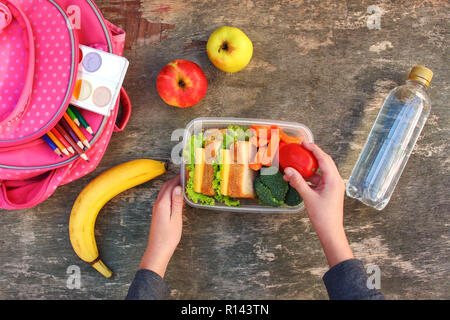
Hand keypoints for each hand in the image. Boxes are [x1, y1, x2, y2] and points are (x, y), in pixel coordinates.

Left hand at [139, 175, 183, 276]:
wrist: (157, 251)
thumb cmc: (168, 238)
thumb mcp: (176, 219)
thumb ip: (176, 202)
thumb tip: (178, 187)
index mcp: (162, 204)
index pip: (170, 186)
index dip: (177, 178)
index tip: (186, 173)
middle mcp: (157, 204)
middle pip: (165, 187)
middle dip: (174, 180)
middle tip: (185, 177)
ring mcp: (156, 209)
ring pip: (164, 192)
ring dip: (172, 186)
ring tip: (183, 184)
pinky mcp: (157, 214)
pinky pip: (163, 199)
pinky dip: (170, 194)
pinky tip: (177, 197)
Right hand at [283, 142, 353, 267]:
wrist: (330, 232)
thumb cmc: (323, 216)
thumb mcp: (308, 197)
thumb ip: (298, 181)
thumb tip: (288, 170)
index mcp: (334, 180)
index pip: (324, 159)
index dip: (314, 149)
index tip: (304, 143)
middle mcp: (336, 181)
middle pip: (324, 162)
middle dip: (312, 155)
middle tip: (301, 149)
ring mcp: (333, 186)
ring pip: (320, 172)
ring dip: (308, 170)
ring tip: (294, 168)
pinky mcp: (329, 192)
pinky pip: (318, 181)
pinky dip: (309, 179)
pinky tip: (298, 180)